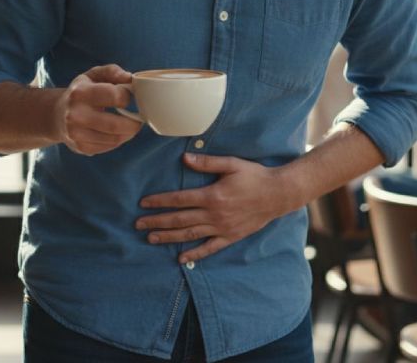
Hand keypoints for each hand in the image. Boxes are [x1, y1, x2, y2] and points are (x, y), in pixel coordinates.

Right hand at [53, 64, 142, 155]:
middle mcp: (76, 115)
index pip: (115, 96)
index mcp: (80, 93)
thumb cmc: (80, 92)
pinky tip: (117, 132)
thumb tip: (129, 78)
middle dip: (134, 123)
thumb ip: (112, 71)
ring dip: (129, 133)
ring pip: (115, 139)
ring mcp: (77, 134)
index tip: (128, 95)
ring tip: (130, 125)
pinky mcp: (81, 147)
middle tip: (139, 118)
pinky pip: (109, 147)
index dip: (128, 96)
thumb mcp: (92, 75)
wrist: (56, 115)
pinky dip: (118, 140)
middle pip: (116, 125)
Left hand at [135, 153, 292, 263]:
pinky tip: (181, 259)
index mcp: (212, 195)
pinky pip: (209, 248)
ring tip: (151, 239)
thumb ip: (207, 162)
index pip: (179, 199)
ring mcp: (222, 228)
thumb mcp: (232, 164)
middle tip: (138, 225)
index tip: (143, 203)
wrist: (278, 195)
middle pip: (179, 219)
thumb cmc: (254, 176)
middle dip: (156, 222)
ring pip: (190, 234)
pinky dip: (194, 254)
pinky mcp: (230, 237)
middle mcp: (214, 215)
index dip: (159, 201)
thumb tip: (184, 158)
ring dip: (169, 237)